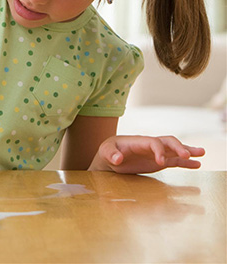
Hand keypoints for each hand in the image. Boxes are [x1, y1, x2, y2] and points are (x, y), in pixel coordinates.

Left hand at [89, 135, 204, 173]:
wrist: (109, 158)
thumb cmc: (107, 151)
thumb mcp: (105, 151)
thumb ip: (111, 154)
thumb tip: (118, 159)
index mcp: (139, 141)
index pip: (154, 142)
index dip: (159, 151)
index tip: (160, 162)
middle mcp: (150, 145)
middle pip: (168, 142)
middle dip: (178, 147)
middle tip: (188, 155)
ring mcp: (156, 153)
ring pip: (174, 150)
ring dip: (187, 151)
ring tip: (202, 154)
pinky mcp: (158, 162)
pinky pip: (174, 161)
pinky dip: (185, 162)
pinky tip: (197, 164)